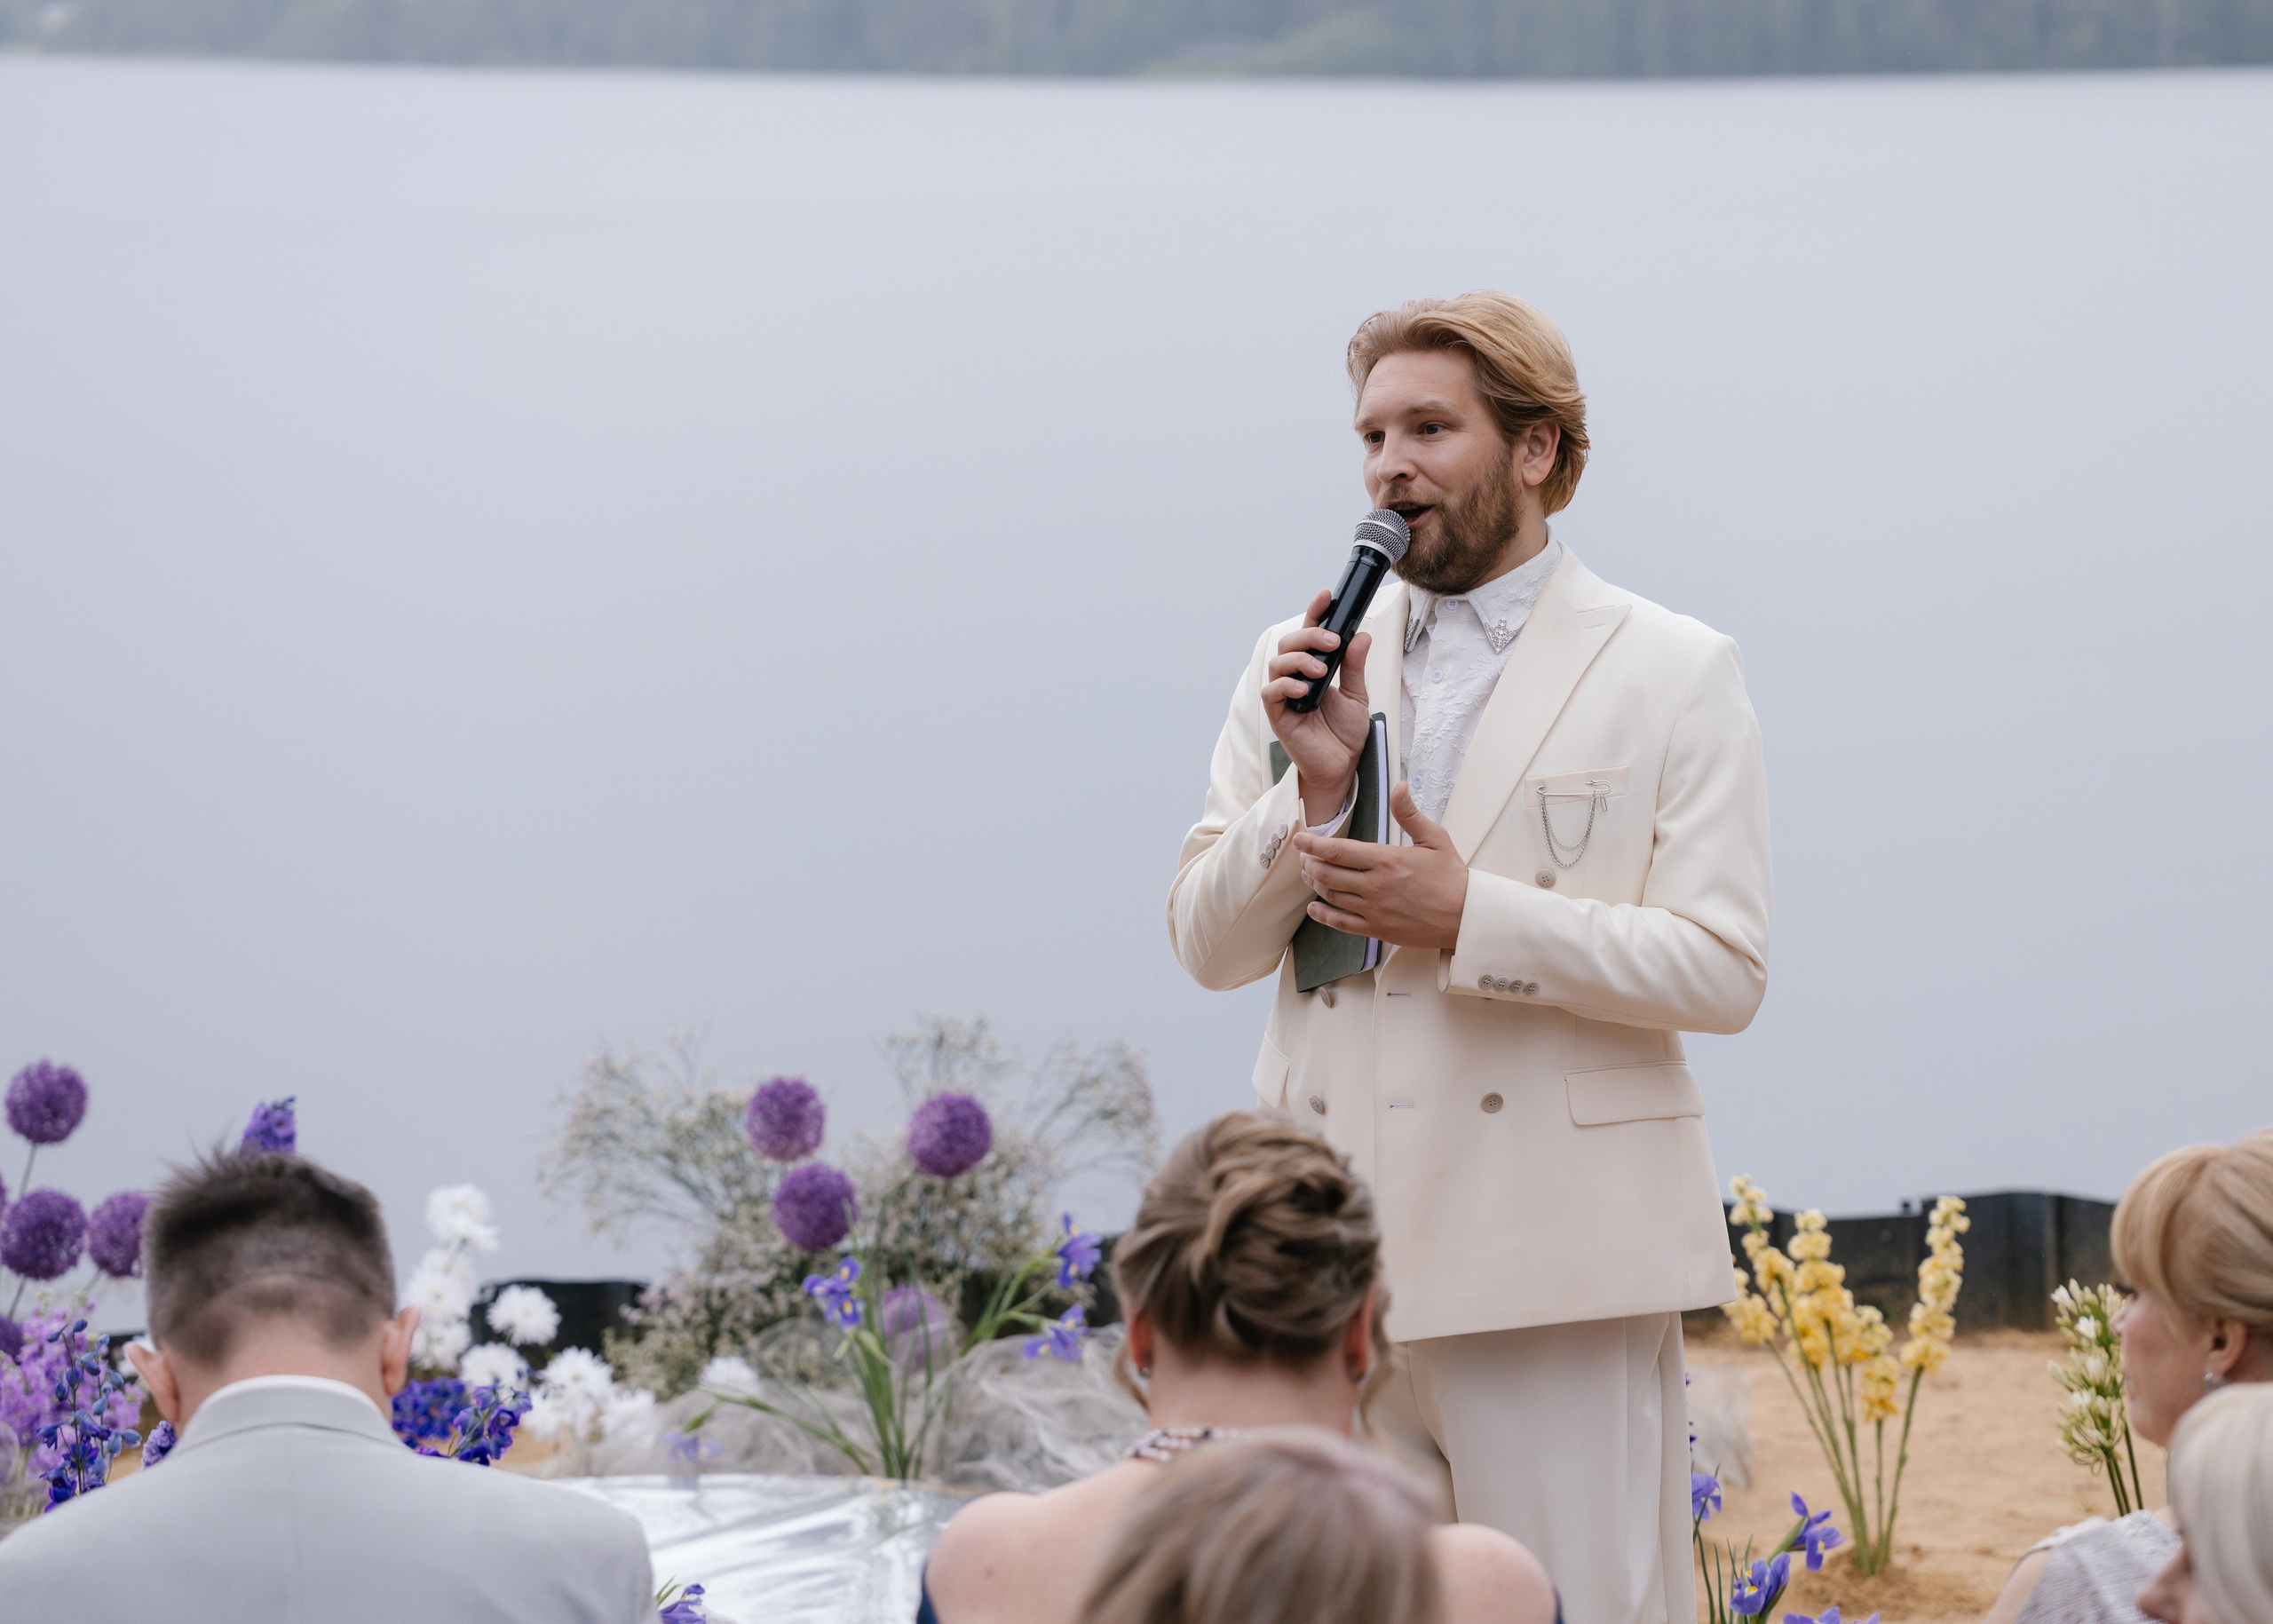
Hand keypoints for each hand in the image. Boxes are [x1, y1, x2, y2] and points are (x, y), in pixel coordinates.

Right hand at [1263, 589, 1374, 824]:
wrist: (1341, 766)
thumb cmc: (1344, 733)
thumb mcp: (1358, 695)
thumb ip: (1356, 666)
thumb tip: (1361, 635)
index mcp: (1314, 668)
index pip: (1310, 634)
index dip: (1315, 613)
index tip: (1326, 596)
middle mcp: (1296, 677)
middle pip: (1289, 643)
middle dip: (1310, 637)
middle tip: (1333, 643)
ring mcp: (1285, 695)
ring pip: (1278, 663)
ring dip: (1299, 660)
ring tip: (1321, 670)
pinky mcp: (1277, 714)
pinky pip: (1271, 692)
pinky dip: (1286, 686)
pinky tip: (1304, 690)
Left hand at [1294, 784, 1467, 950]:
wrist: (1466, 915)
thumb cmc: (1451, 876)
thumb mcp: (1435, 839)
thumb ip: (1410, 814)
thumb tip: (1400, 787)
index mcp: (1385, 859)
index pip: (1337, 850)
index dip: (1312, 844)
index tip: (1299, 840)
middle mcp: (1375, 885)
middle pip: (1327, 873)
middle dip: (1309, 863)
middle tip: (1303, 857)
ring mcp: (1374, 909)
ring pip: (1331, 896)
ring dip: (1314, 884)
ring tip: (1309, 875)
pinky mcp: (1377, 929)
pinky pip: (1342, 924)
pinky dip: (1323, 916)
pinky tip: (1314, 909)